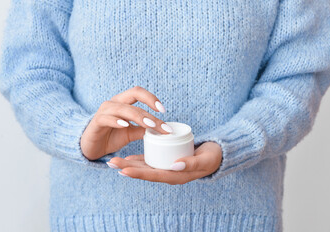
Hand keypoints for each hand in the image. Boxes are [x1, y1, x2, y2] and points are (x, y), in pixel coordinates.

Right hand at [81, 86, 172, 159]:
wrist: (92, 148)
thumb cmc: (112, 136)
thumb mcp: (132, 133)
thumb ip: (144, 129)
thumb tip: (162, 130)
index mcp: (124, 102)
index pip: (139, 92)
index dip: (152, 98)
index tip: (164, 110)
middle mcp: (114, 103)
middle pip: (133, 94)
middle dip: (149, 107)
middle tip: (161, 122)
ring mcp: (104, 111)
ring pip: (123, 108)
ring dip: (138, 116)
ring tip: (150, 125)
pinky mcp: (96, 122)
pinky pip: (106, 118)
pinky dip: (117, 121)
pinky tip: (126, 125)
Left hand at [106, 141, 222, 184]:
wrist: (218, 154)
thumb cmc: (212, 157)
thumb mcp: (205, 160)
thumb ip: (191, 163)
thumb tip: (175, 165)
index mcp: (176, 176)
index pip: (154, 175)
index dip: (138, 173)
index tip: (123, 169)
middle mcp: (169, 173)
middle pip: (145, 172)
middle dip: (128, 168)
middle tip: (111, 162)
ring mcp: (168, 168)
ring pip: (146, 167)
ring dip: (130, 164)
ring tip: (114, 161)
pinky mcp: (168, 161)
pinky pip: (152, 161)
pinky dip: (140, 160)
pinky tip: (129, 157)